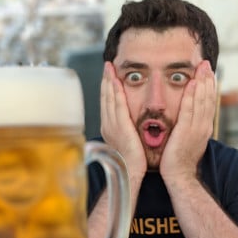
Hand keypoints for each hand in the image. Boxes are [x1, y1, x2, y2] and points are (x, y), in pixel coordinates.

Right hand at [100, 62, 146, 178]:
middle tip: (107, 66)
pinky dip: (114, 92)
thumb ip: (126, 129)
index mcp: (109, 127)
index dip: (107, 88)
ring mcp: (112, 125)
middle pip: (105, 98)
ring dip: (109, 81)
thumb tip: (128, 121)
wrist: (130, 171)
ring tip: (109, 67)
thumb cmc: (132, 159)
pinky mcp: (120, 127)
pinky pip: (116, 105)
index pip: (107, 103)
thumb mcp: (126, 141)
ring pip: (108, 98)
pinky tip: (115, 81)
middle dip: (105, 80)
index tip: (109, 76)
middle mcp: (107, 124)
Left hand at [160, 60, 215, 183]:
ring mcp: (196, 129)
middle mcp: (203, 126)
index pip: (208, 103)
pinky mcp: (185, 132)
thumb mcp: (188, 141)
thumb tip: (187, 119)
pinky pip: (189, 110)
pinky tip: (192, 84)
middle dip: (207, 79)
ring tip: (201, 67)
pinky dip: (191, 96)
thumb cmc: (179, 160)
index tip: (207, 73)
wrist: (179, 176)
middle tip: (206, 63)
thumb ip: (189, 128)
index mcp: (203, 128)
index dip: (208, 87)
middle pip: (207, 98)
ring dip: (202, 83)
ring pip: (201, 101)